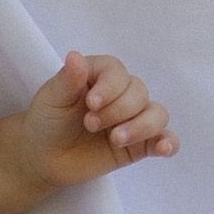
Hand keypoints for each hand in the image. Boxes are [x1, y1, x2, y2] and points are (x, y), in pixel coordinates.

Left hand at [19, 51, 178, 194]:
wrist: (44, 157)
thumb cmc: (47, 120)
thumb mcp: (51, 99)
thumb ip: (67, 80)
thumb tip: (75, 55)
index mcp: (101, 75)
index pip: (118, 72)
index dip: (110, 87)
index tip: (90, 103)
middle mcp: (122, 94)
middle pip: (139, 93)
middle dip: (117, 111)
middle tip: (89, 125)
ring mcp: (133, 119)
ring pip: (157, 114)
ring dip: (141, 126)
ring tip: (116, 140)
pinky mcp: (139, 144)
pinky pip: (163, 138)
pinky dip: (169, 141)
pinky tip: (164, 147)